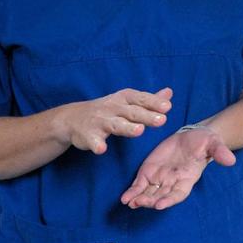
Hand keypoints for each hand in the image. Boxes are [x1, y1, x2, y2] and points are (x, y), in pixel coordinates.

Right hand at [56, 87, 172, 154]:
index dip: (154, 102)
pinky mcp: (88, 135)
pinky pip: (93, 140)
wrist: (73, 118)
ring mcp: (100, 121)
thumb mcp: (127, 101)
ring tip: (139, 131)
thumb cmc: (108, 110)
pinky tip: (102, 149)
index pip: (141, 99)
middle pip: (132, 112)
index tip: (167, 107)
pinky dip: (97, 144)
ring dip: (127, 127)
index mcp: (125, 98)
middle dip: (147, 115)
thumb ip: (149, 99)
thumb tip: (169, 93)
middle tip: (162, 120)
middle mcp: (113, 108)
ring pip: (115, 125)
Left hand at [119, 125, 235, 209]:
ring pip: (148, 193)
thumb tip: (231, 160)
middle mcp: (173, 182)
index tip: (160, 205)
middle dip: (150, 200)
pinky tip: (125, 198)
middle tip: (141, 202)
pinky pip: (139, 185)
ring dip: (139, 199)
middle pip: (160, 196)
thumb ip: (219, 152)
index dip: (169, 200)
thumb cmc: (205, 141)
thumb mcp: (213, 143)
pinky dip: (132, 192)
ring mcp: (160, 179)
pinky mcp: (149, 172)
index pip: (178, 194)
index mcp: (188, 179)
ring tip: (130, 202)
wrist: (192, 135)